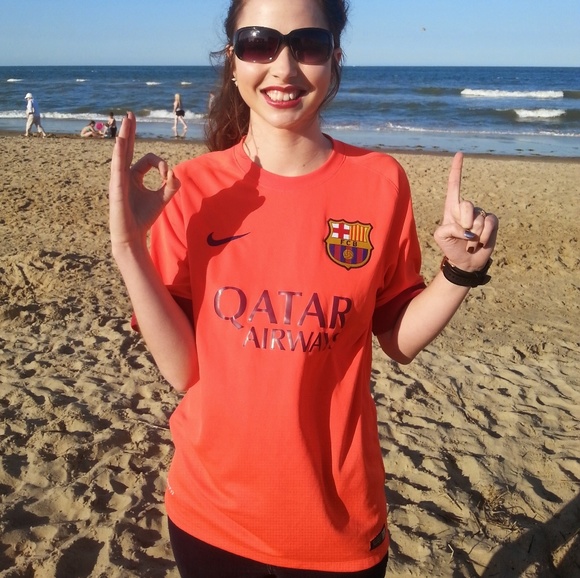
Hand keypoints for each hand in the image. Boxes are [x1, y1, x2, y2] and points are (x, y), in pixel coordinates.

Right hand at [109, 112, 180, 249]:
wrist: (132, 235)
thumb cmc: (144, 218)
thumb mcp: (163, 198)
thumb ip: (171, 184)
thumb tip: (175, 172)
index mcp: (133, 176)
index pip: (149, 160)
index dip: (162, 165)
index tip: (168, 177)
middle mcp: (123, 174)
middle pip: (127, 148)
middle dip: (130, 131)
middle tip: (131, 114)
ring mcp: (118, 179)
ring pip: (121, 153)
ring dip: (125, 135)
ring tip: (127, 120)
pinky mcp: (116, 186)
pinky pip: (117, 166)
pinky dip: (119, 153)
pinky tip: (119, 141)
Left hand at [433, 152, 497, 270]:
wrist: (465, 261)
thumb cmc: (450, 247)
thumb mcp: (440, 237)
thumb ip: (447, 228)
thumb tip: (466, 226)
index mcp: (451, 208)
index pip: (454, 185)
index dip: (456, 170)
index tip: (459, 154)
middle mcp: (467, 208)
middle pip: (467, 205)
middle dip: (464, 223)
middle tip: (462, 236)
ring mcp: (480, 214)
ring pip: (479, 218)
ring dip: (474, 234)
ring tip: (470, 241)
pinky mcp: (492, 221)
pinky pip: (490, 223)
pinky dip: (484, 235)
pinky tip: (480, 242)